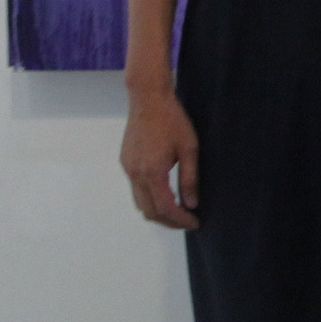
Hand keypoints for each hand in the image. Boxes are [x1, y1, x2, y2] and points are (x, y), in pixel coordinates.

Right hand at [121, 86, 200, 229]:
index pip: (166, 208)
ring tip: (178, 210)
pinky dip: (149, 197)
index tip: (195, 222)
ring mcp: (127, 168)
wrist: (148, 98)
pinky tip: (164, 192)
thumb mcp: (189, 149)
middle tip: (188, 220)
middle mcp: (135, 174)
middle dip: (169, 221)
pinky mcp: (125, 162)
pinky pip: (135, 189)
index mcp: (152, 172)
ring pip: (140, 202)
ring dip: (158, 211)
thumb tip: (192, 204)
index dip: (181, 220)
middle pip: (149, 211)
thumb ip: (190, 178)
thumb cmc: (173, 120)